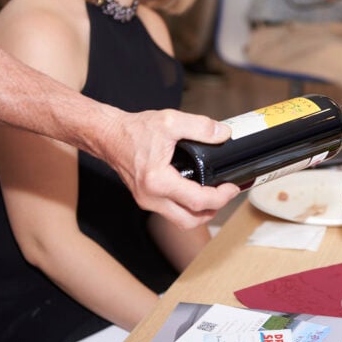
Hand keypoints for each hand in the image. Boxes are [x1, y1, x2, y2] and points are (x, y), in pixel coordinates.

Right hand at [97, 109, 239, 228]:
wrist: (108, 135)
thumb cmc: (134, 130)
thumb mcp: (170, 121)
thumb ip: (200, 126)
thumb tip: (223, 134)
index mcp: (158, 181)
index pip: (198, 201)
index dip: (221, 197)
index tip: (233, 187)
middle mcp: (151, 197)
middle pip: (190, 221)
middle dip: (214, 211)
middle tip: (227, 194)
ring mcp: (146, 201)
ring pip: (181, 220)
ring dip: (201, 213)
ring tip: (215, 196)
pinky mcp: (146, 199)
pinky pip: (171, 212)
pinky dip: (188, 208)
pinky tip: (197, 193)